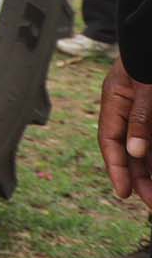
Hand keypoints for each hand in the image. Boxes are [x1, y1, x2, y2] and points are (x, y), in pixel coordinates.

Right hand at [101, 57, 151, 207]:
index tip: (124, 192)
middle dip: (139, 177)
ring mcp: (146, 110)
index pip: (109, 139)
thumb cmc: (149, 55)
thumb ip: (141, 119)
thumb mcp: (148, 88)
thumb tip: (134, 151)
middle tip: (151, 202)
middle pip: (128, 148)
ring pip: (146, 147)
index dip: (115, 167)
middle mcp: (128, 108)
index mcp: (115, 99)